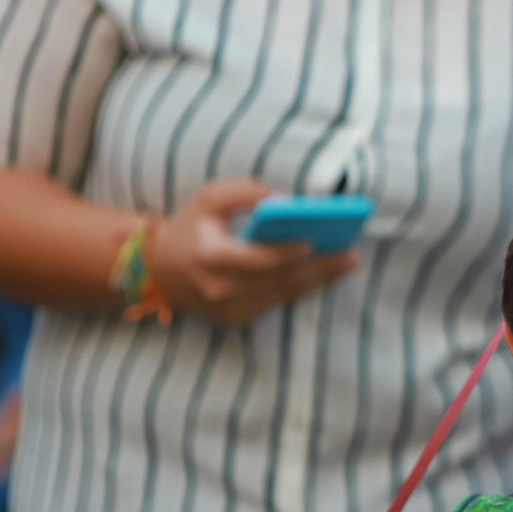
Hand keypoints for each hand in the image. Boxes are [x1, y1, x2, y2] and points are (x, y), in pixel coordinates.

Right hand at [147, 180, 357, 324]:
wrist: (163, 271)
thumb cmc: (193, 227)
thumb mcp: (209, 198)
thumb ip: (245, 192)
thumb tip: (286, 201)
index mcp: (208, 256)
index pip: (253, 258)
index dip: (284, 252)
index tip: (312, 242)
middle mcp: (219, 288)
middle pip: (278, 280)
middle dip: (317, 268)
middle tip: (349, 255)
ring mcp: (230, 308)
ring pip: (283, 294)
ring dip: (318, 279)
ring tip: (348, 262)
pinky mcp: (239, 319)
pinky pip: (278, 302)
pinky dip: (302, 287)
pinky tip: (327, 273)